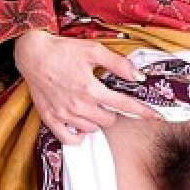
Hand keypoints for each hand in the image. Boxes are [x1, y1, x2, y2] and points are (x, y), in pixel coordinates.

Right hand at [14, 30, 163, 144]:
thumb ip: (118, 64)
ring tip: (91, 105)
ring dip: (96, 120)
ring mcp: (63, 115)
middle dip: (113, 111)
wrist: (33, 54)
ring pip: (91, 129)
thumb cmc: (64, 50)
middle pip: (108, 120)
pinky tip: (80, 123)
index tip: (156, 117)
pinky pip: (69, 139)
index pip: (123, 105)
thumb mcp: (94, 50)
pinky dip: (78, 135)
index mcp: (91, 89)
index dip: (142, 111)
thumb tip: (138, 76)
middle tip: (106, 98)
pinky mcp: (50, 119)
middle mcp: (78, 106)